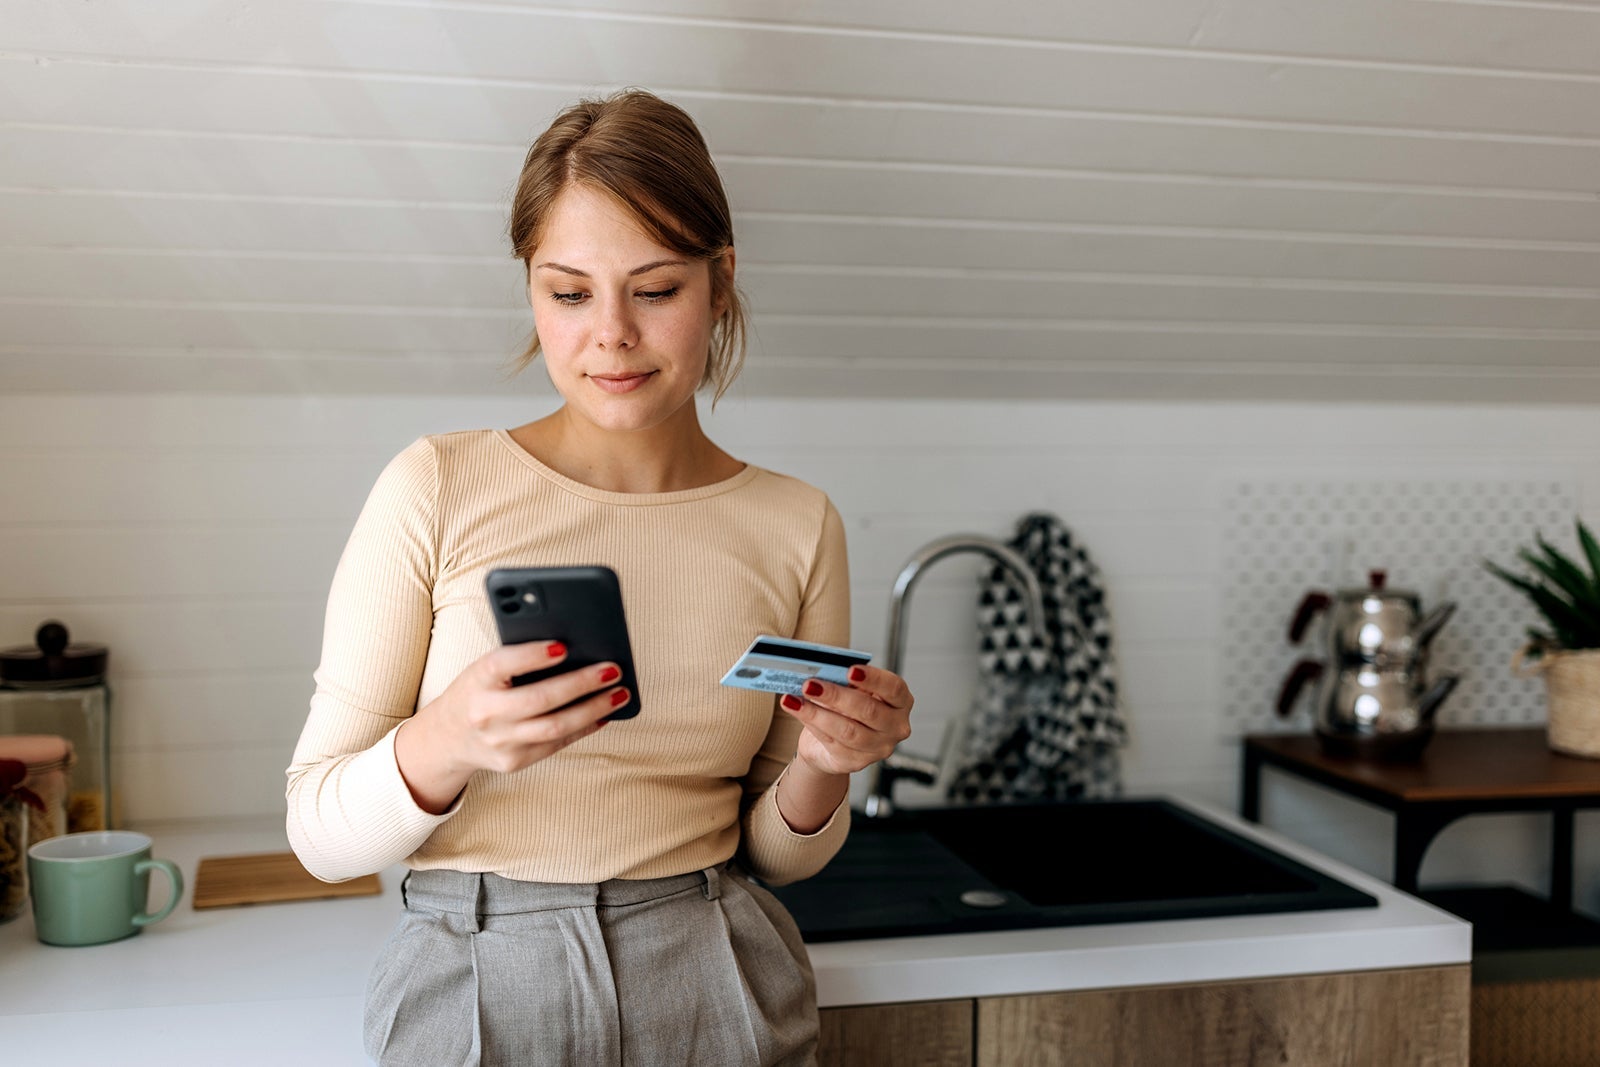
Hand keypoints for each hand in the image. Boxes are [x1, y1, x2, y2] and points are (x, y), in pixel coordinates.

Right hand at [394, 640, 624, 812]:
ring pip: (555, 727)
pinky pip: (557, 744)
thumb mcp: (485, 668)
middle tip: (613, 670)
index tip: (563, 647)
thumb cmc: (478, 690)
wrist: (447, 737)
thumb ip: (518, 659)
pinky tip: (604, 714)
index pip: (503, 664)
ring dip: (594, 709)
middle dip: (581, 684)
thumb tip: (573, 648)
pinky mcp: (513, 762)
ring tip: (620, 694)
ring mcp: (499, 742)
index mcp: (476, 680)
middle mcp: (485, 713)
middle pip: (539, 699)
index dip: (533, 656)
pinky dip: (585, 728)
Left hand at [780, 665, 914, 777]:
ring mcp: (879, 748)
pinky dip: (811, 724)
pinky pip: (832, 743)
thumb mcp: (851, 689)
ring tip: (796, 699)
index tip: (850, 669)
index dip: (873, 678)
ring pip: (848, 731)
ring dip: (818, 713)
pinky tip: (796, 710)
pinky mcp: (857, 762)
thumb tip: (821, 671)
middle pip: (868, 711)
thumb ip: (844, 680)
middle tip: (811, 684)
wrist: (834, 740)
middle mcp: (896, 727)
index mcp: (901, 701)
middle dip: (836, 696)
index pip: (894, 688)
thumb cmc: (848, 706)